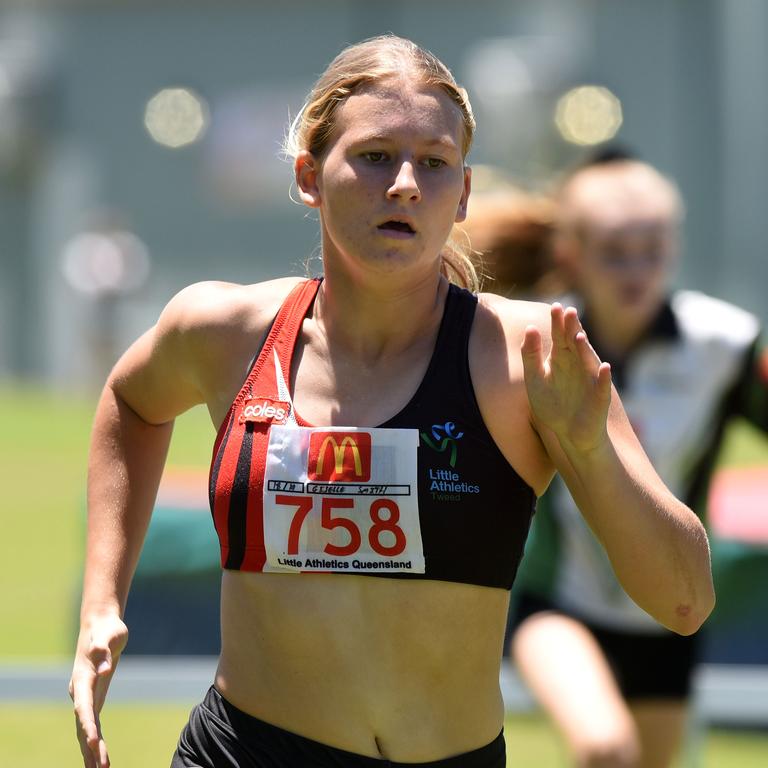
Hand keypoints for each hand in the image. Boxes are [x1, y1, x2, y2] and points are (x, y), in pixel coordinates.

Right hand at [70, 613, 128, 767]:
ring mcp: (85, 695)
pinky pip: (92, 723)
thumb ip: (103, 650)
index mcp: (83, 678)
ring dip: (90, 749)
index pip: (83, 705)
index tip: (91, 741)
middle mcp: (80, 691)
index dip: (87, 724)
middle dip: (90, 747)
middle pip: (83, 723)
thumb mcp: (108, 635)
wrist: (100, 625)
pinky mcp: (93, 696)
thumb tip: (103, 669)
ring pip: (85, 728)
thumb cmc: (107, 629)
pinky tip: (98, 755)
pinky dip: (94, 740)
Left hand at [521, 303, 612, 452]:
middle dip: (572, 329)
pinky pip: (603, 387)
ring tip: (579, 336)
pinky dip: (605, 378)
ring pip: (589, 361)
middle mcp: (578, 366)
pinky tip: (605, 368)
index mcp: (562, 360)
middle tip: (568, 311)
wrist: (568, 434)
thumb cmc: (553, 405)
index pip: (560, 336)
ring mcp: (590, 380)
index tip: (555, 306)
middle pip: (575, 344)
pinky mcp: (599, 398)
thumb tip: (530, 328)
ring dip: (585, 349)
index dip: (558, 323)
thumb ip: (530, 356)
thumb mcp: (535, 380)